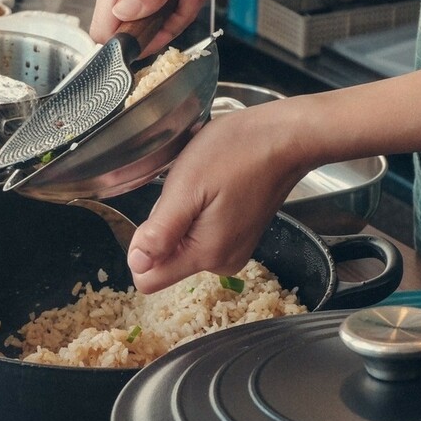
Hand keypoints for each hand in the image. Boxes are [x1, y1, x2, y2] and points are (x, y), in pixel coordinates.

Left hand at [126, 104, 310, 291]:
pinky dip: (200, 215)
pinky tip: (216, 191)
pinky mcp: (240, 240)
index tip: (160, 217)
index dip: (142, 250)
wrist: (283, 140)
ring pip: (183, 247)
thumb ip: (160, 232)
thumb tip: (137, 265)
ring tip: (206, 188)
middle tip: (190, 193)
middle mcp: (221, 262)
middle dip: (166, 227)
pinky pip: (202, 237)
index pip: (149, 280)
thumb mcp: (187, 187)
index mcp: (205, 254)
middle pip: (166, 261)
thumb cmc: (237, 153)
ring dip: (184, 218)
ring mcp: (233, 252)